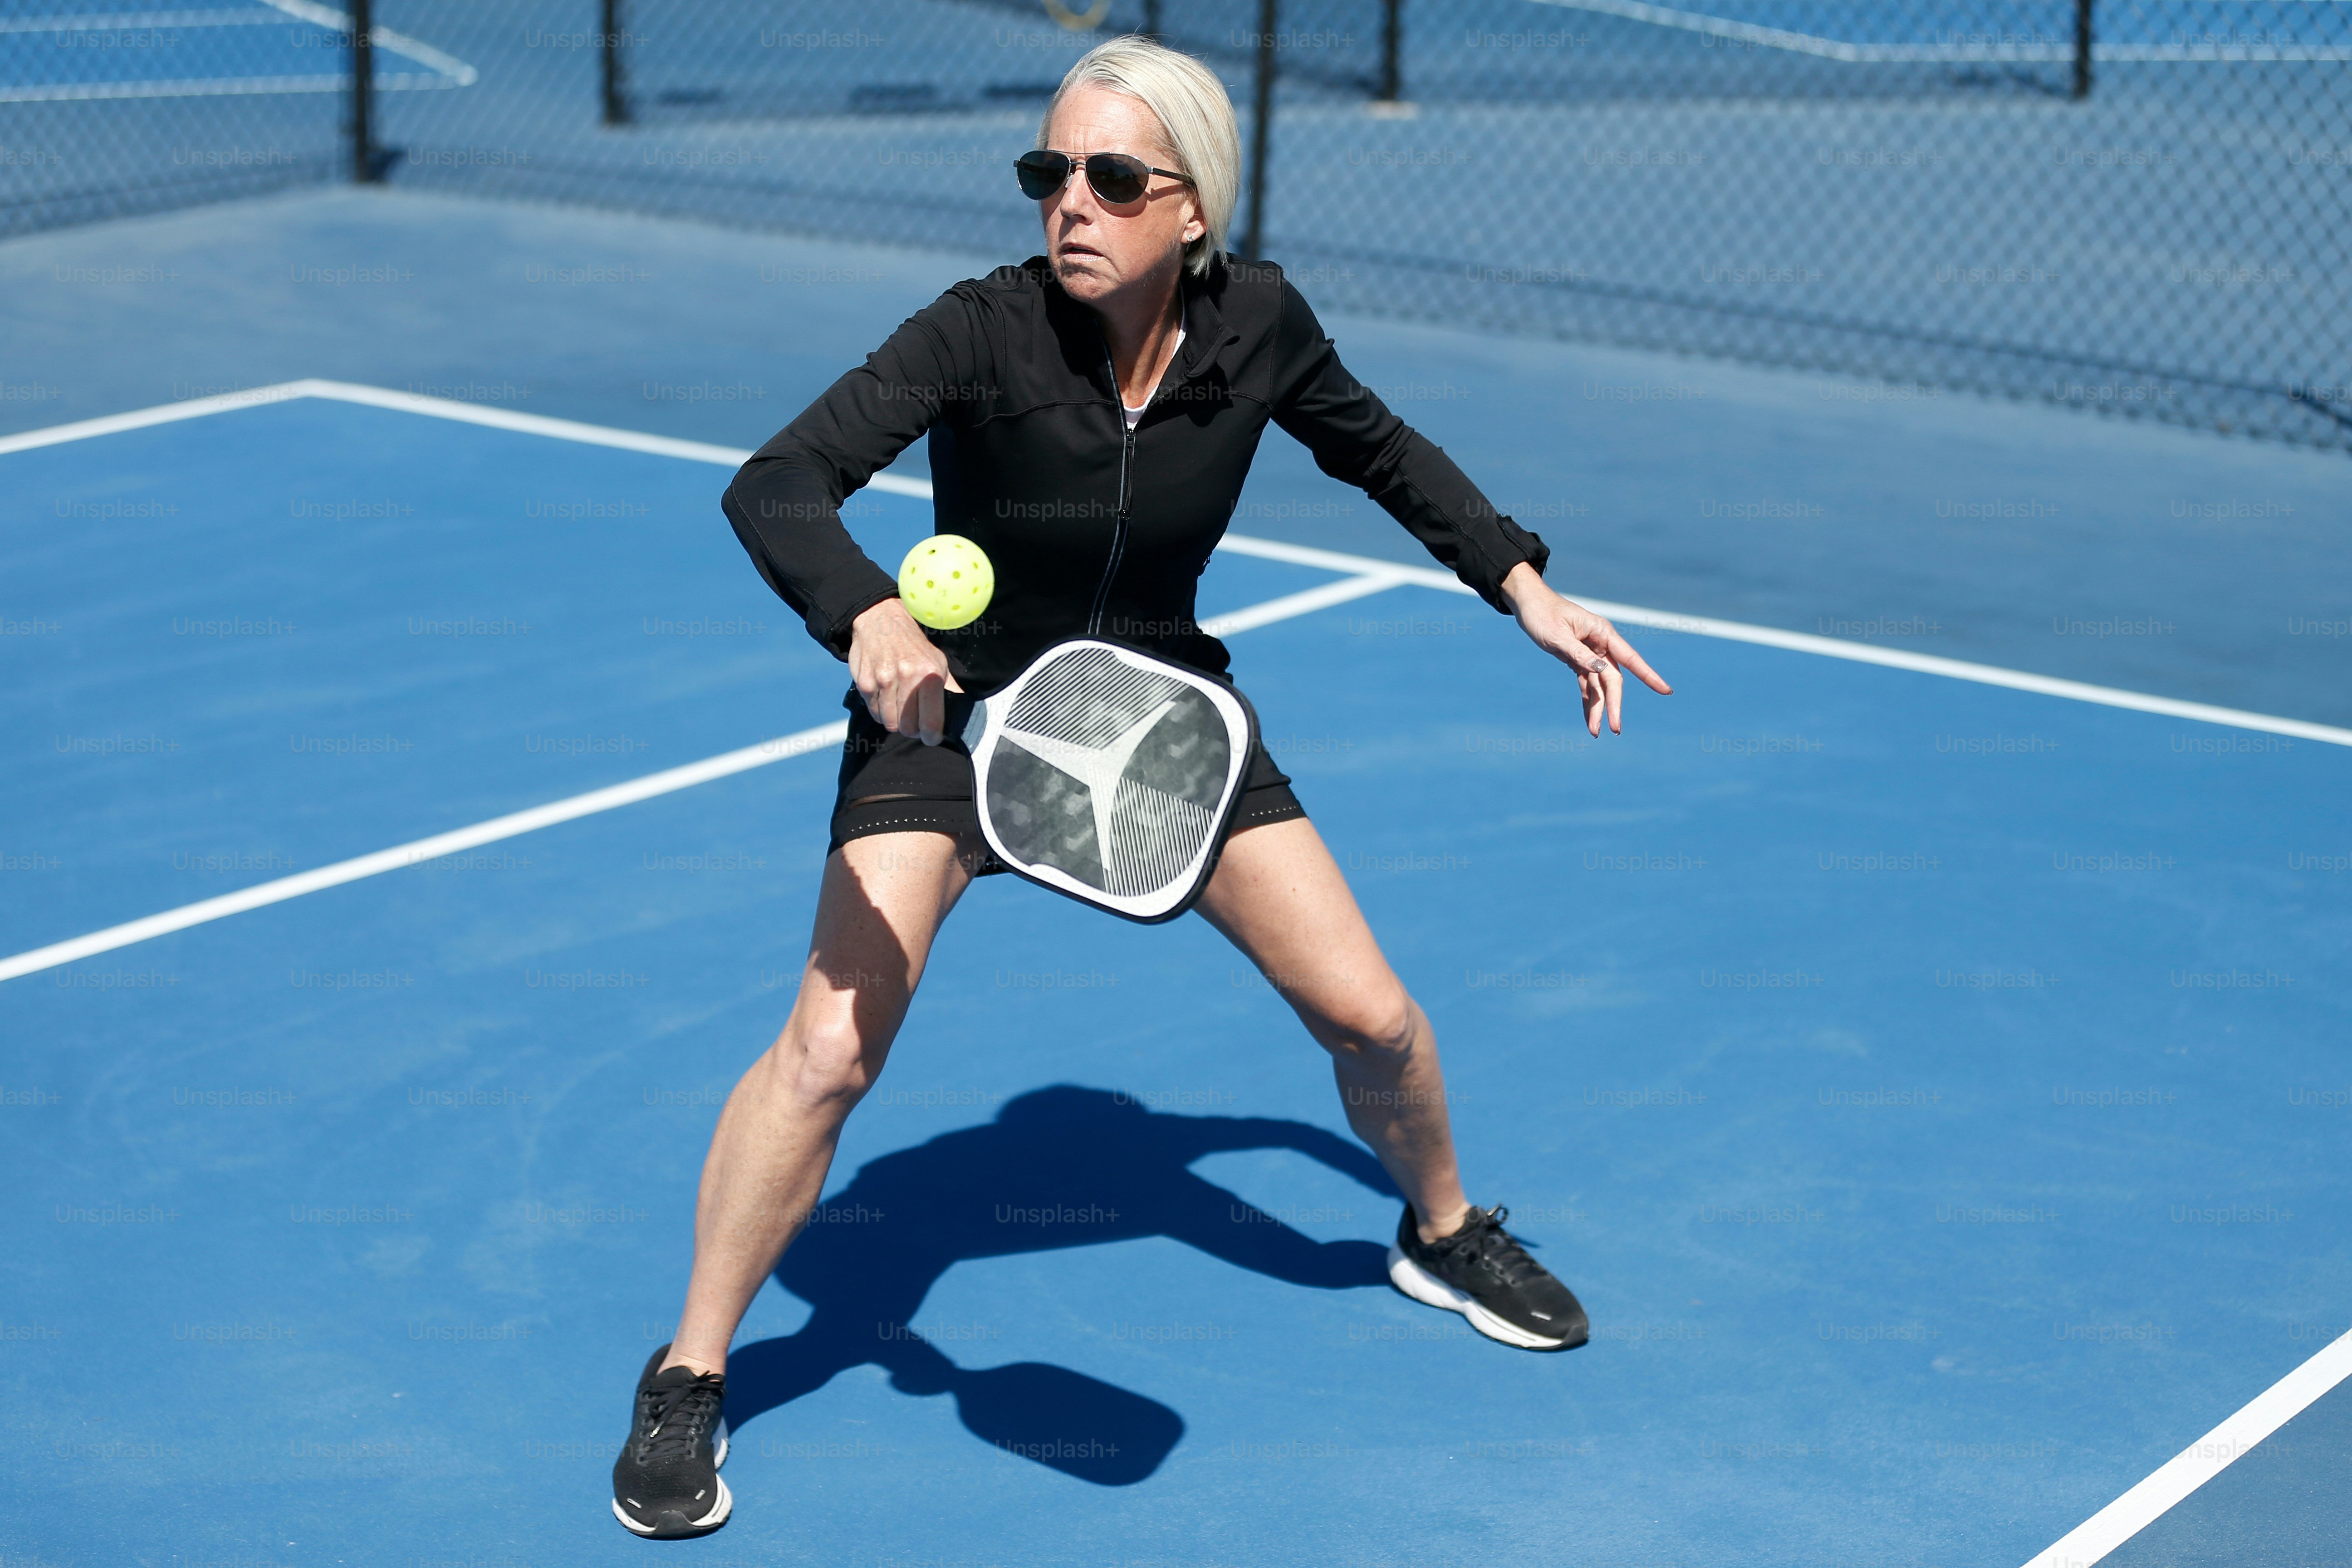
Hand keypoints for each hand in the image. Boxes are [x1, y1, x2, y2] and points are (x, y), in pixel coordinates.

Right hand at [848, 597, 962, 745]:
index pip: (931, 723)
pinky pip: (873, 712)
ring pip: (889, 723)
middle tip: (913, 717)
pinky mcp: (865, 682)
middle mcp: (907, 678)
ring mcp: (884, 681)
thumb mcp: (938, 661)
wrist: (881, 620)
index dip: (931, 736)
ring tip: (898, 704)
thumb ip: (949, 688)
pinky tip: (885, 694)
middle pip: (908, 727)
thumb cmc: (914, 645)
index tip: (931, 736)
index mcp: (930, 675)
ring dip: (894, 719)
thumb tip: (963, 712)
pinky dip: (880, 709)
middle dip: (911, 727)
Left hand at [1500, 561, 1671, 736]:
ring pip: (1600, 686)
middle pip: (1613, 679)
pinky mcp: (1578, 661)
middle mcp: (1600, 644)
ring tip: (1595, 732)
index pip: (1630, 658)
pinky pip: (1587, 685)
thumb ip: (1578, 653)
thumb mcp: (1557, 635)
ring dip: (1598, 709)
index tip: (1666, 691)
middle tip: (1615, 729)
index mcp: (1602, 633)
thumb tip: (1601, 670)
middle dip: (1614, 704)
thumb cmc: (1542, 614)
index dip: (1648, 675)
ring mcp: (1590, 654)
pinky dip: (1587, 702)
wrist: (1528, 604)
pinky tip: (1589, 721)